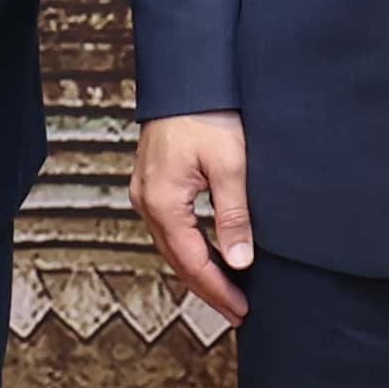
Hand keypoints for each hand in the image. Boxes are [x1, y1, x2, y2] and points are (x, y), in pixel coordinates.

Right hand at [137, 112, 252, 320]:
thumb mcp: (231, 165)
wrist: (186, 75)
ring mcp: (146, 192)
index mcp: (163, 202)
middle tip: (237, 311)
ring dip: (199, 270)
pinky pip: (171, 227)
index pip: (192, 262)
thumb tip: (239, 262)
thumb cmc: (208, 113)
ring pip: (173, 245)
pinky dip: (191, 247)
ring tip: (227, 290)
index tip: (242, 310)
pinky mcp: (153, 182)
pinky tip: (210, 253)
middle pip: (178, 260)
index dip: (219, 290)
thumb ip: (234, 217)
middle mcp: (147, 201)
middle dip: (208, 288)